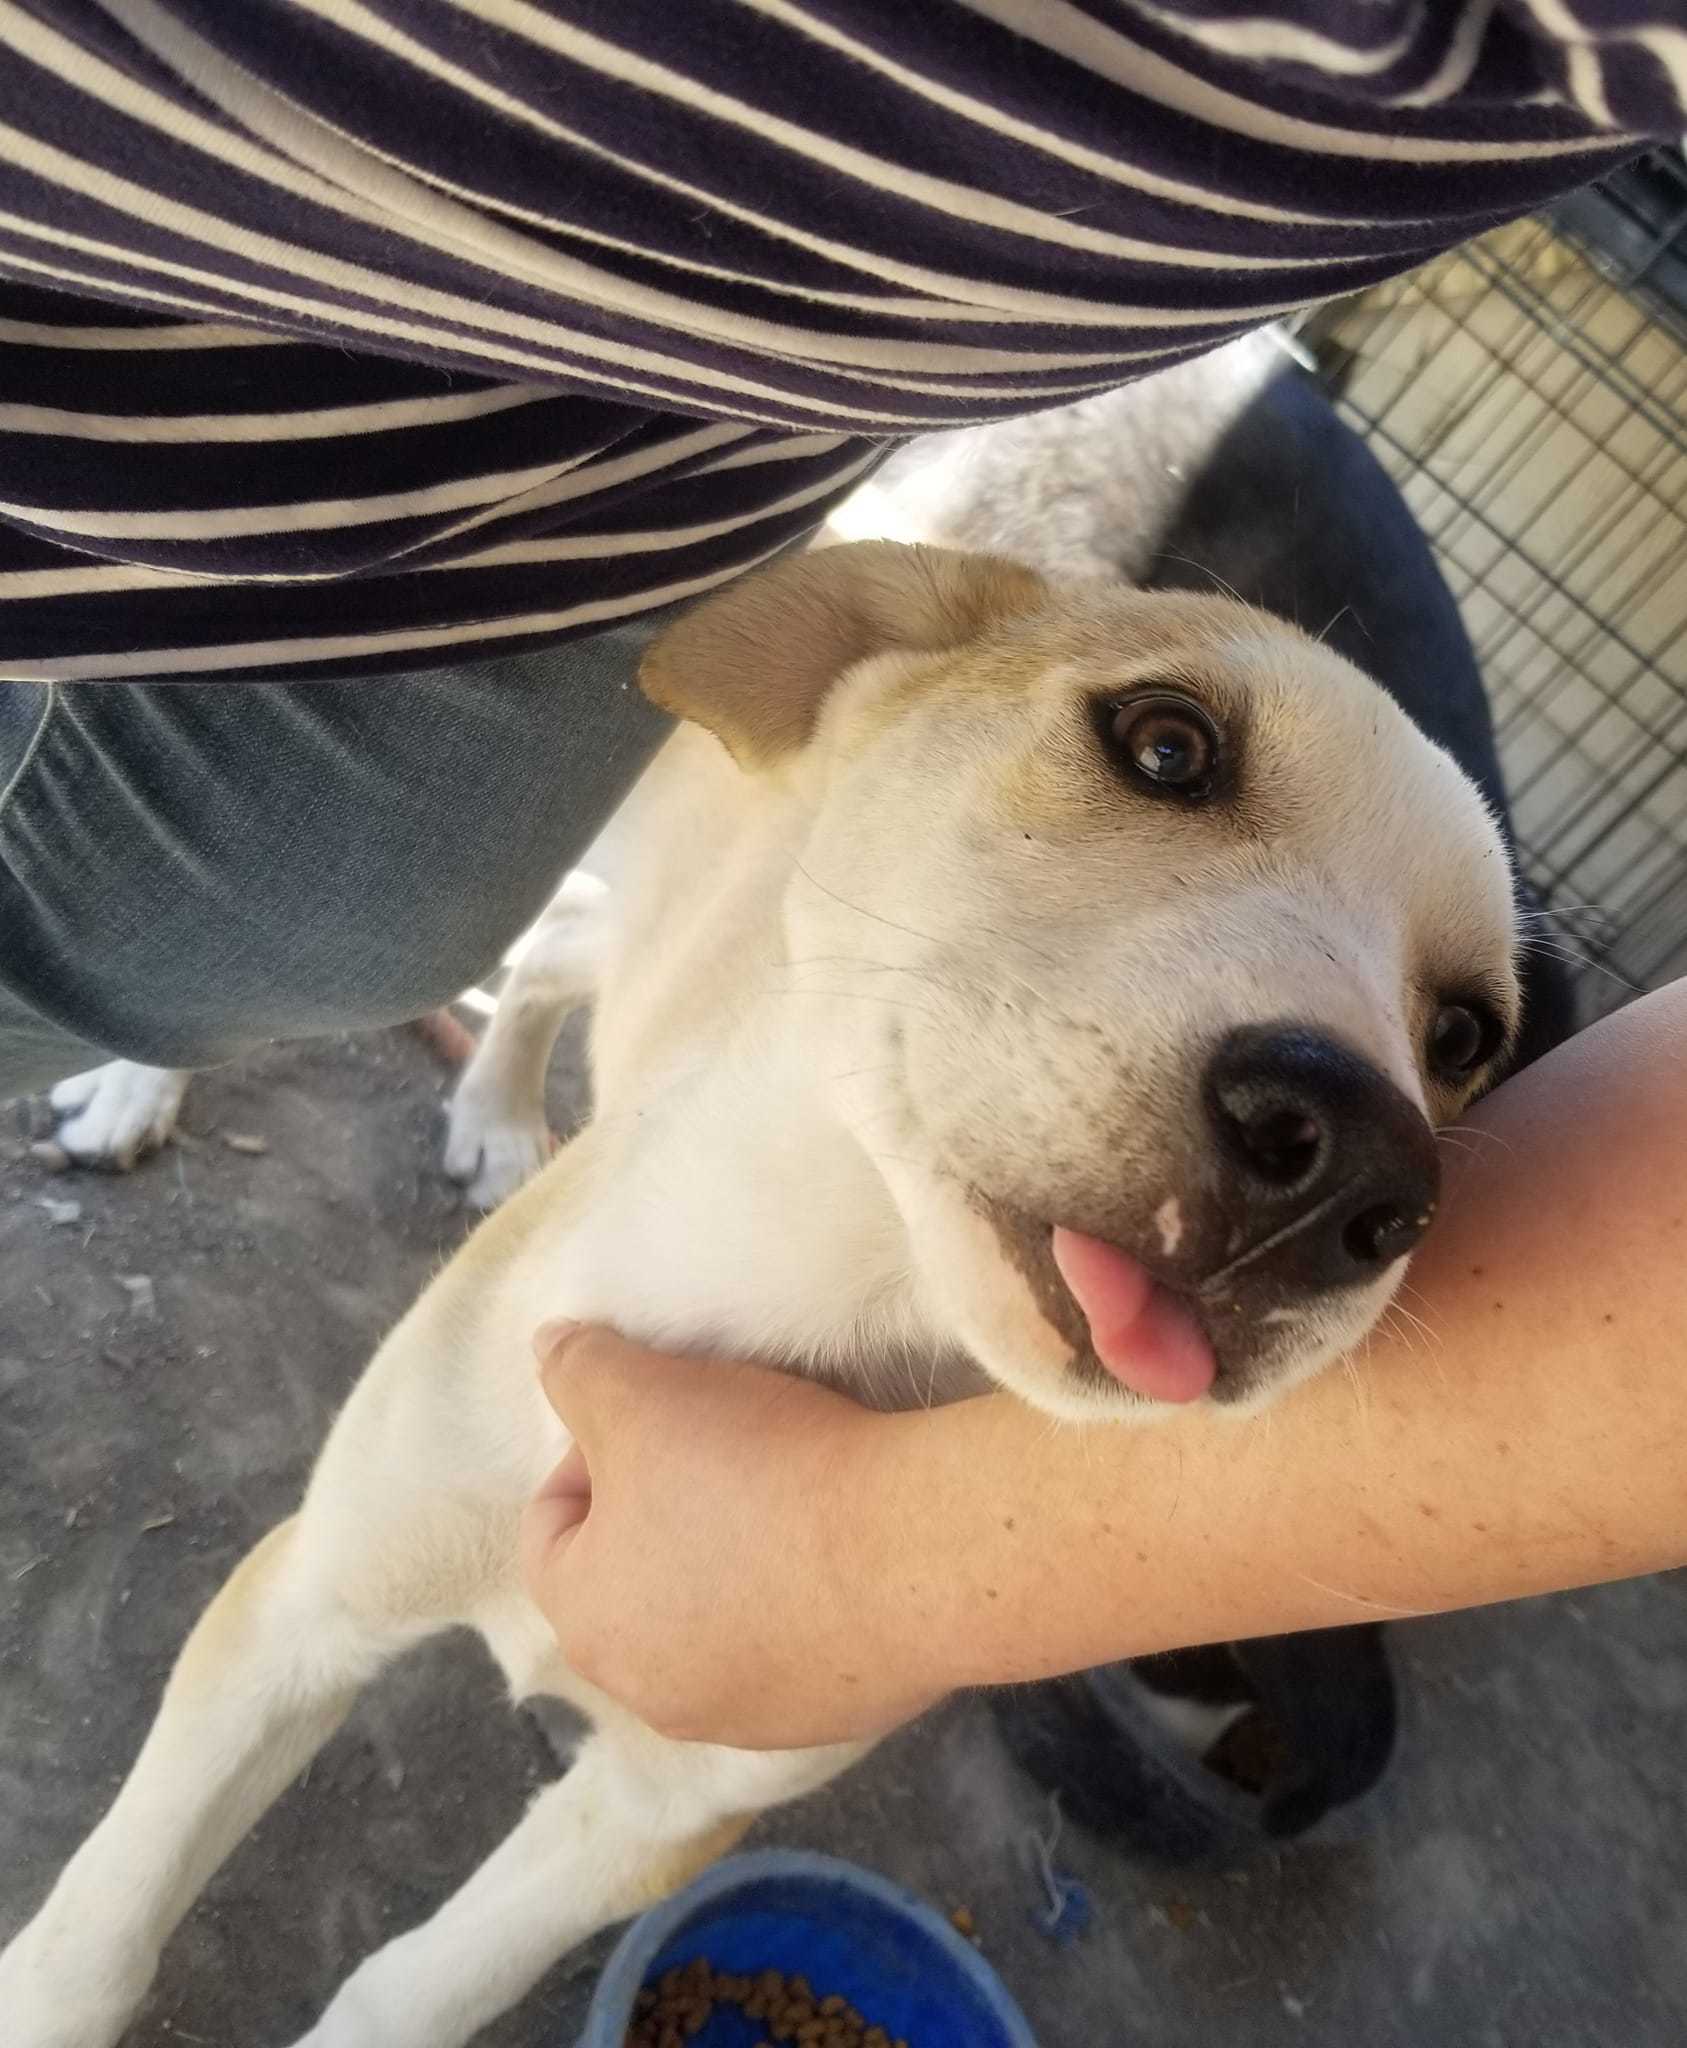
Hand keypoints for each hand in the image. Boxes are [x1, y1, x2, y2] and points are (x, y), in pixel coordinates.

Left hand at [520, 1324, 943, 1748]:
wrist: (916, 1554)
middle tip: (725, 1449)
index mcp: (587, 1624)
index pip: (552, 1523)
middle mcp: (649, 1695)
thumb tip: (548, 1351)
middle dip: (662, 1509)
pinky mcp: (827, 1722)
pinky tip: (840, 1549)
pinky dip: (801, 1602)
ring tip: (787, 1495)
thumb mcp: (643, 1393)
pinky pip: (791, 1649)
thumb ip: (578, 1370)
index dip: (598, 1450)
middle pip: (630, 1577)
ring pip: (710, 1619)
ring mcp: (743, 1719)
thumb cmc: (757, 1472)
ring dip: (731, 1561)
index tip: (667, 1415)